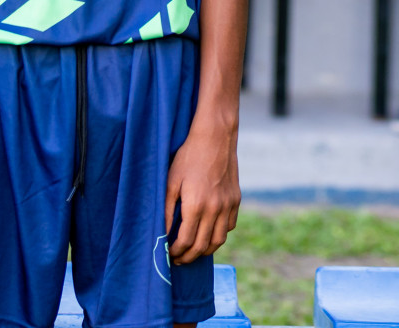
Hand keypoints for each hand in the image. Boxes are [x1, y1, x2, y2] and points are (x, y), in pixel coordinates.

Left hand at [164, 125, 239, 264]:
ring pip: (219, 240)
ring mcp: (228, 204)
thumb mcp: (171, 182)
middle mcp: (215, 208)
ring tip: (194, 252)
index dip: (176, 252)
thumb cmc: (188, 157)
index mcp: (196, 205)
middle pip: (203, 245)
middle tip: (179, 260)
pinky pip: (230, 225)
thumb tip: (162, 234)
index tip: (169, 254)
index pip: (186, 241)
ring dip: (206, 250)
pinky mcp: (236, 199)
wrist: (215, 138)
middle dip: (189, 257)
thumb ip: (167, 211)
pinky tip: (209, 233)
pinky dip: (219, 234)